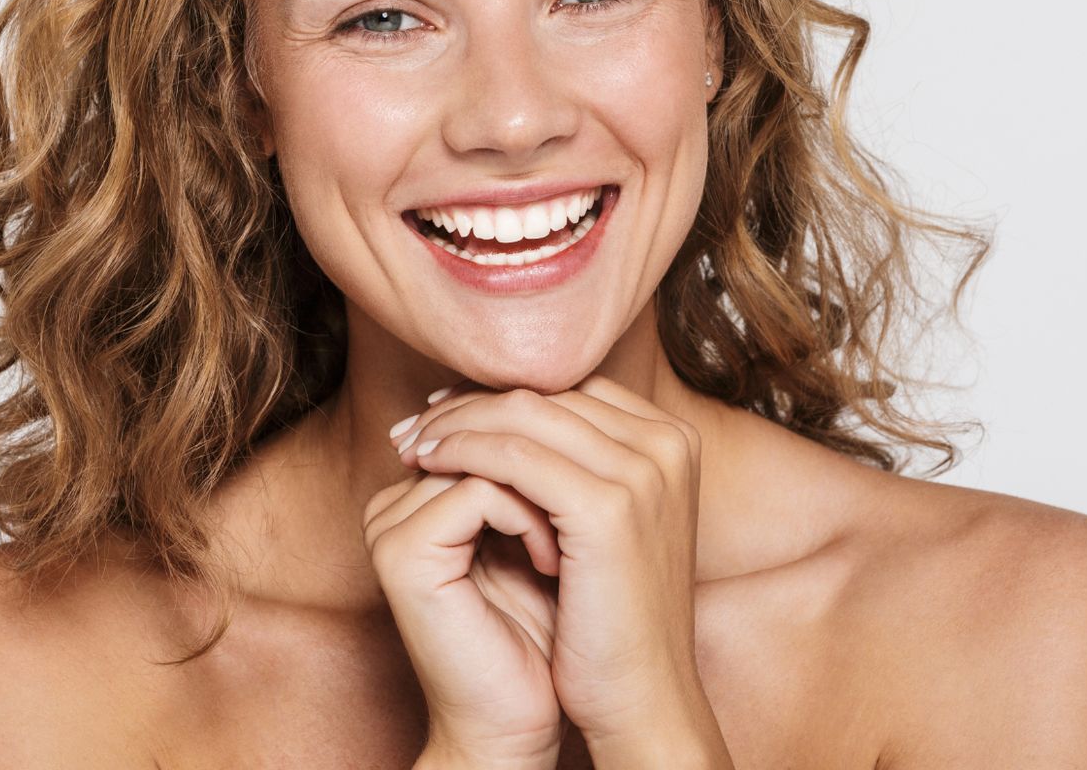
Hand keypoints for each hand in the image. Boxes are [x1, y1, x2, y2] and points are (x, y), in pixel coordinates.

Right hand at [361, 422, 566, 767]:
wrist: (517, 722)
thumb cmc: (545, 638)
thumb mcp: (552, 540)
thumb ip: (547, 476)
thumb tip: (586, 404)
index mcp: (424, 493)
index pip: (489, 419)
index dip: (547, 435)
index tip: (594, 478)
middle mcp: (397, 500)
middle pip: (487, 427)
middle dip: (548, 457)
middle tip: (594, 500)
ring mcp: (391, 522)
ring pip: (487, 453)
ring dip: (545, 489)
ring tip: (577, 536)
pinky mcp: (400, 550)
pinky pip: (477, 493)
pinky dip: (528, 518)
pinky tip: (553, 558)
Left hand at [386, 375, 711, 749]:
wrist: (643, 697)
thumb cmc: (615, 619)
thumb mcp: (607, 523)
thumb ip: (578, 465)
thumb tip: (504, 416)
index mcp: (674, 441)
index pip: (571, 388)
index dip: (501, 395)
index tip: (447, 411)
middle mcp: (668, 444)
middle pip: (547, 392)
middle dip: (470, 403)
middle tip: (415, 423)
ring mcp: (644, 472)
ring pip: (525, 413)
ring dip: (456, 422)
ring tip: (412, 445)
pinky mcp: (609, 507)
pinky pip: (515, 455)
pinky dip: (463, 451)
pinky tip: (428, 465)